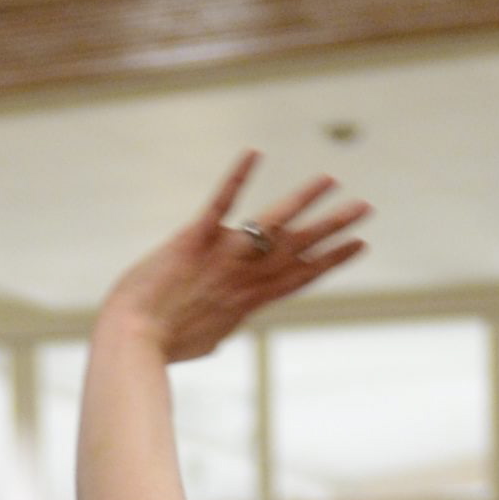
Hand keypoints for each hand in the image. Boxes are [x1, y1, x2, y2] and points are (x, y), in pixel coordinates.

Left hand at [95, 157, 370, 363]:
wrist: (132, 341)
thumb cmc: (162, 346)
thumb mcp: (203, 340)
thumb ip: (219, 327)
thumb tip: (219, 337)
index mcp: (249, 299)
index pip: (300, 276)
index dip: (332, 260)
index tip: (360, 245)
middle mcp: (244, 275)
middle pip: (298, 249)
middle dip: (334, 228)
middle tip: (366, 208)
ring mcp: (222, 256)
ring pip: (272, 224)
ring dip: (303, 200)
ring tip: (330, 180)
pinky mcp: (195, 239)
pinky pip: (220, 203)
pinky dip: (237, 177)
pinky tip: (254, 152)